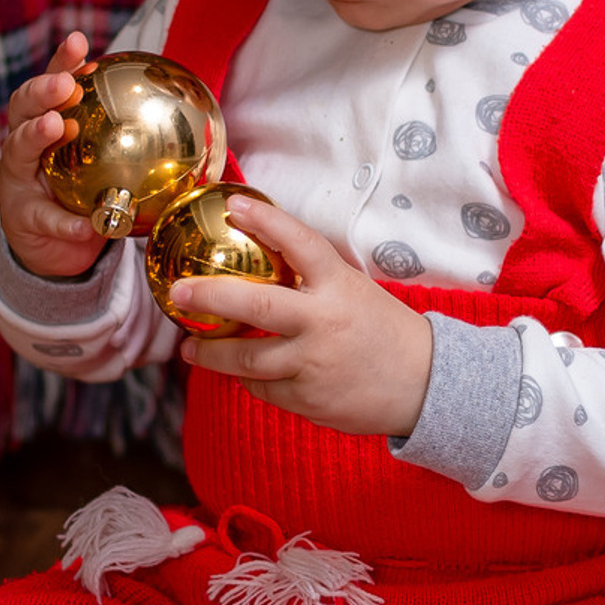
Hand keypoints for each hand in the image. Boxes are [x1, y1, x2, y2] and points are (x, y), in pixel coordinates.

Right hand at [0, 32, 105, 278]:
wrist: (52, 246)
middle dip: (41, 90)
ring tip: (55, 125)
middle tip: (63, 84)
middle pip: (22, 106)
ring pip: (17, 150)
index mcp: (44, 122)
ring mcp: (17, 178)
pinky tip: (85, 225)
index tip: (79, 41)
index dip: (62, 61)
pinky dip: (64, 222)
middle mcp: (23, 143)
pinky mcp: (21, 217)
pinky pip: (44, 218)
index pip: (52, 84)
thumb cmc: (81, 193)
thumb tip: (188, 119)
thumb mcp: (102, 162)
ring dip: (36, 134)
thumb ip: (129, 140)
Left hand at [173, 200, 435, 437]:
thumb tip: (261, 257)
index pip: (300, 244)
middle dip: (210, 297)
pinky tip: (241, 374)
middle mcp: (324, 323)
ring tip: (190, 350)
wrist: (424, 386)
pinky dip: (248, 380)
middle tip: (179, 292)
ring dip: (211, 355)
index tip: (234, 205)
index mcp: (340, 287)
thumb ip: (313, 281)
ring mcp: (313, 364)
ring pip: (246, 360)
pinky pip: (263, 388)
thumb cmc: (385, 332)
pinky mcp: (307, 399)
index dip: (266, 221)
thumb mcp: (356, 291)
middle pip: (256, 307)